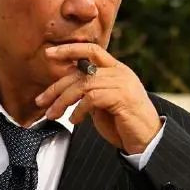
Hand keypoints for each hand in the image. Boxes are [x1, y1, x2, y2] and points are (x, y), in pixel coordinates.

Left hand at [35, 42, 161, 153]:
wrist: (148, 140)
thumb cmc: (124, 124)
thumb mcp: (103, 104)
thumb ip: (89, 92)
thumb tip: (66, 89)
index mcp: (116, 69)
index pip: (91, 50)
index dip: (69, 49)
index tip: (49, 54)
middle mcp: (120, 73)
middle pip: (80, 71)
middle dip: (56, 87)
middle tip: (41, 101)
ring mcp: (122, 84)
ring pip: (83, 85)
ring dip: (63, 101)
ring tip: (53, 115)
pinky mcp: (122, 98)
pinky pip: (92, 98)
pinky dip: (79, 110)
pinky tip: (74, 120)